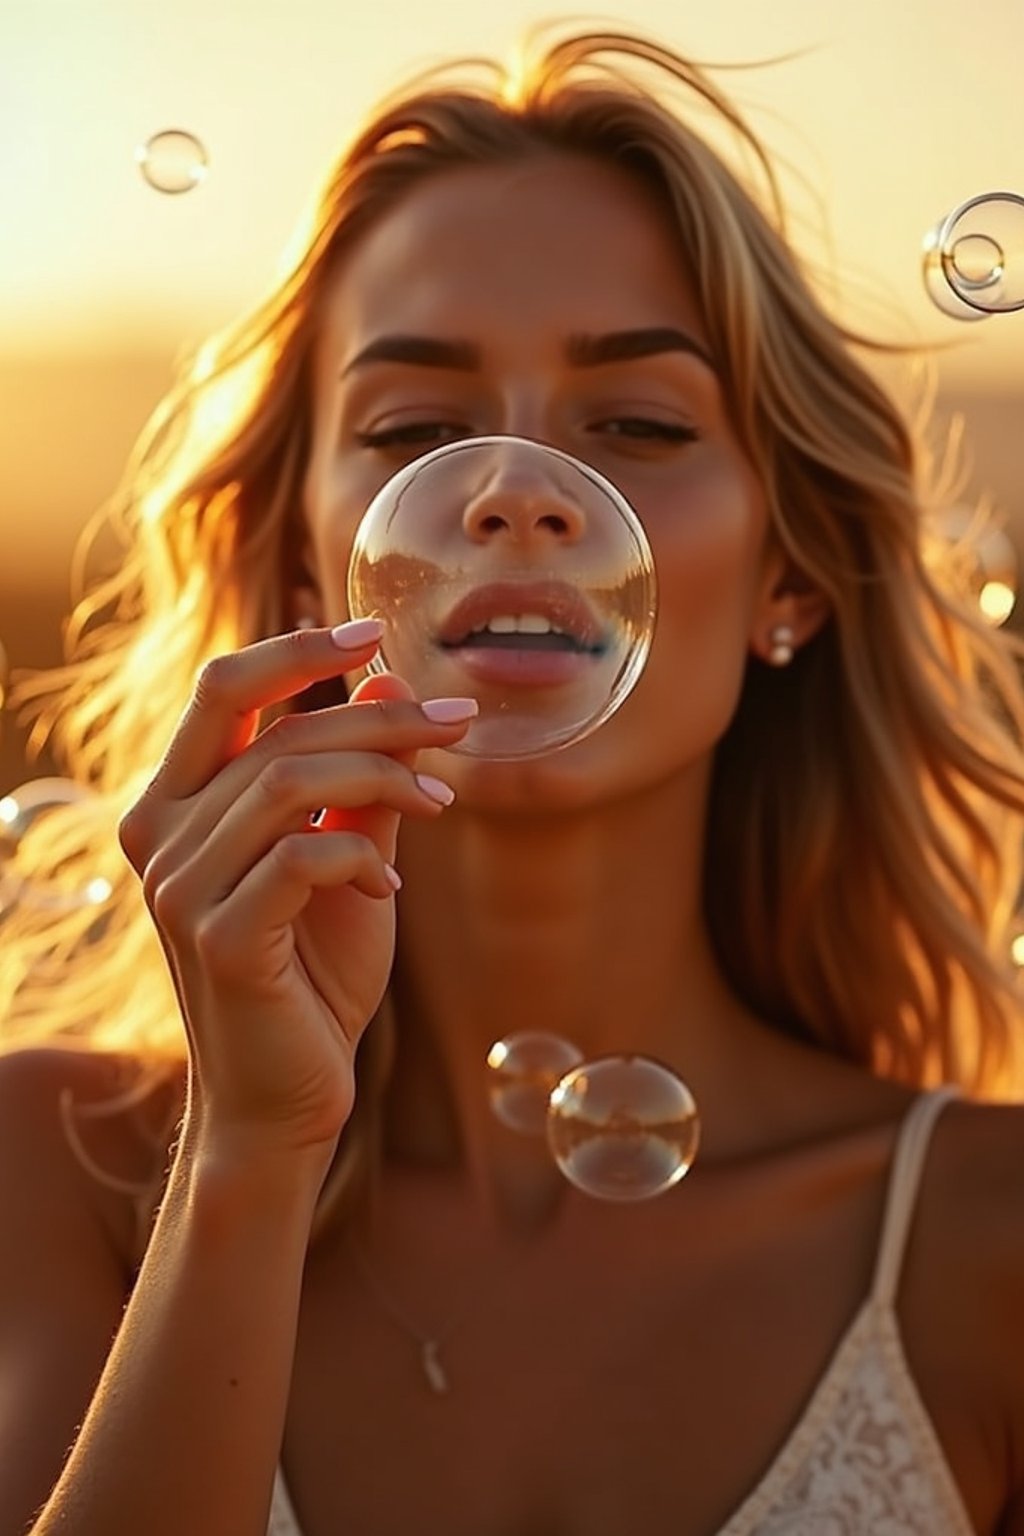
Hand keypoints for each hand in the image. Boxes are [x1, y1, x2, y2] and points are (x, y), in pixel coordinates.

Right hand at [118, 621, 475, 1159]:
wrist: (287, 1096)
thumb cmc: (312, 975)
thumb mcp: (346, 861)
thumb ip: (360, 780)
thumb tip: (391, 680)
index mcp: (177, 804)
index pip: (222, 690)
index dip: (297, 649)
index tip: (374, 633)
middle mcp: (160, 836)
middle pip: (274, 731)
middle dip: (378, 717)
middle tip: (457, 722)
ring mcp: (181, 889)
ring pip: (289, 784)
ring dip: (383, 780)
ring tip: (438, 803)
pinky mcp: (220, 939)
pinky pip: (301, 858)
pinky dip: (360, 859)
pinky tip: (391, 889)